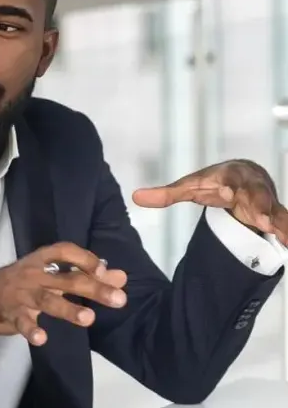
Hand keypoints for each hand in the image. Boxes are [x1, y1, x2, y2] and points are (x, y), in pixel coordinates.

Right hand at [0, 242, 127, 358]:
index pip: (65, 251)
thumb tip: (120, 278)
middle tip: (119, 299)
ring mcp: (21, 294)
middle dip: (93, 288)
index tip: (105, 270)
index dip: (86, 259)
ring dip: (67, 309)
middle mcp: (32, 274)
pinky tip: (41, 338)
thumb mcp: (50, 276)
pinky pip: (22, 322)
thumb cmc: (22, 285)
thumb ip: (84, 276)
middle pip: (66, 279)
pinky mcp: (11, 314)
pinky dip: (31, 330)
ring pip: (47, 300)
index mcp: (41, 260)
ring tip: (88, 318)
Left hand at [133, 159, 287, 244]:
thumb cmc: (215, 182)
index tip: (228, 194)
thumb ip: (166, 194)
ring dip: (279, 221)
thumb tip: (135, 197)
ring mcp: (266, 200)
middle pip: (258, 195)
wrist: (244, 174)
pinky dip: (287, 231)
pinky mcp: (274, 214)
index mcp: (230, 177)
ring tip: (281, 233)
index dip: (230, 186)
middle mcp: (251, 187)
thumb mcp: (190, 187)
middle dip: (261, 205)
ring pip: (275, 209)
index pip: (230, 180)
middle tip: (262, 219)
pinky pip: (284, 222)